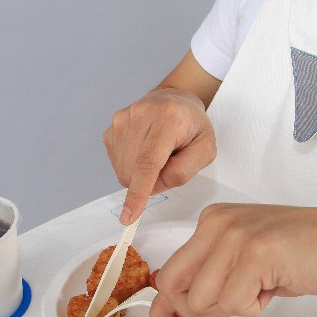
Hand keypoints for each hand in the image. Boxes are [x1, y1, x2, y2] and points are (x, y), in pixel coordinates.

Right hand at [103, 87, 216, 224]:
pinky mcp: (111, 128)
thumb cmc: (192, 126)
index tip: (128, 216)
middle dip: (148, 181)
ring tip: (156, 154)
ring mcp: (122, 120)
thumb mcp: (205, 149)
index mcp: (167, 119)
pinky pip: (116, 163)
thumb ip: (183, 171)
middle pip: (133, 171)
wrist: (174, 100)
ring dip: (139, 173)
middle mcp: (140, 114)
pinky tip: (143, 150)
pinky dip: (130, 165)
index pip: (148, 162)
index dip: (138, 192)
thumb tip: (153, 186)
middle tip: (166, 164)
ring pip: (122, 170)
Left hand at [145, 204, 316, 316]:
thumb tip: (176, 308)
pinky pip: (233, 303)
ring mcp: (235, 235)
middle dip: (200, 309)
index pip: (168, 271)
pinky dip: (255, 307)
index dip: (161, 305)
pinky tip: (276, 285)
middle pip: (175, 287)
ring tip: (263, 287)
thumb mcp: (247, 259)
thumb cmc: (305, 254)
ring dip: (234, 307)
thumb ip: (214, 274)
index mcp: (212, 221)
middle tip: (237, 302)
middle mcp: (217, 223)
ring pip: (203, 300)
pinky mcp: (257, 252)